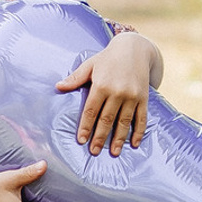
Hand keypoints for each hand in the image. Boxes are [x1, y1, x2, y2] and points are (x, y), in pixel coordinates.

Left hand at [57, 32, 159, 154]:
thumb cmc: (108, 58)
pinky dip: (139, 132)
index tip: (81, 140)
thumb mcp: (90, 65)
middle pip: (107, 119)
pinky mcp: (144, 98)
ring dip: (118, 139)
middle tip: (94, 152)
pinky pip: (141, 118)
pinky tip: (134, 144)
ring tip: (113, 153)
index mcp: (102, 85)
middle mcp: (117, 92)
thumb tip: (58, 87)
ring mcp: (132, 96)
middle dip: (100, 137)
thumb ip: (75, 78)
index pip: (91, 110)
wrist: (134, 48)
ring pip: (124, 122)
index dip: (86, 126)